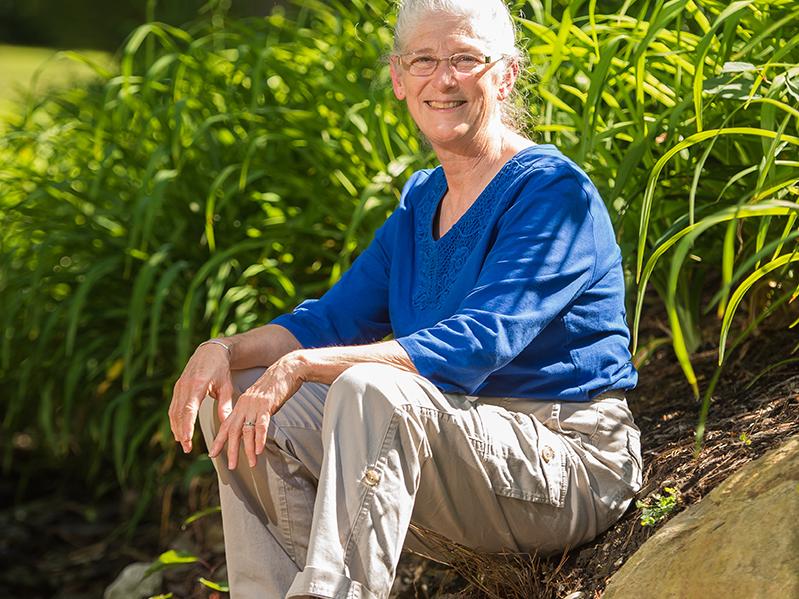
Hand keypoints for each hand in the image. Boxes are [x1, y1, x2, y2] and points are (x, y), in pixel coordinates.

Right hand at [169, 342, 234, 452]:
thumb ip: (225, 405)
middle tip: (187, 448)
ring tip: (183, 443)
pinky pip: (173, 406)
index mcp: (197, 384)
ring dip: (177, 428)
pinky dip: (175, 420)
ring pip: (174, 411)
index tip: (187, 439)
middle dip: (181, 432)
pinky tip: (179, 431)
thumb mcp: (226, 385)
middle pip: (179, 413)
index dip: (186, 425)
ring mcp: (179, 386)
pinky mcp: (177, 387)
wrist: (210, 351)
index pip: (189, 409)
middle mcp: (185, 386)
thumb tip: (227, 424)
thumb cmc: (221, 368)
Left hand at [209, 352, 305, 468]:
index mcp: (241, 405)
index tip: (213, 454)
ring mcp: (255, 405)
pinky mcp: (267, 405)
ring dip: (248, 449)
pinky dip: (259, 439)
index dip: (219, 440)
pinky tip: (259, 450)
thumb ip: (254, 412)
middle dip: (231, 450)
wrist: (287, 369)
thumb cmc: (276, 385)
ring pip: (247, 431)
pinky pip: (261, 425)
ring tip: (251, 463)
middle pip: (234, 431)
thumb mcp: (260, 400)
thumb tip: (251, 427)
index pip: (227, 425)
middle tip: (231, 466)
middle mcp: (245, 406)